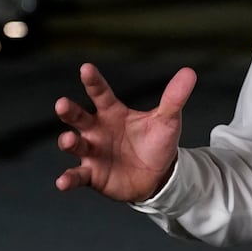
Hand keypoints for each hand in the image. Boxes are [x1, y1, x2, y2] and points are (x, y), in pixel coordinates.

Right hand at [54, 62, 195, 202]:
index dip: (93, 81)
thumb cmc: (156, 143)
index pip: (101, 93)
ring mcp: (92, 152)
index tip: (86, 68)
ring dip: (68, 142)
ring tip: (69, 140)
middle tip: (62, 104)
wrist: (157, 177)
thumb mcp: (167, 121)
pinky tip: (62, 182)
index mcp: (112, 112)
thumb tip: (189, 72)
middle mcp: (97, 130)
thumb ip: (174, 99)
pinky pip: (77, 175)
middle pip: (78, 117)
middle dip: (69, 111)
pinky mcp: (92, 174)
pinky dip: (68, 179)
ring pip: (75, 144)